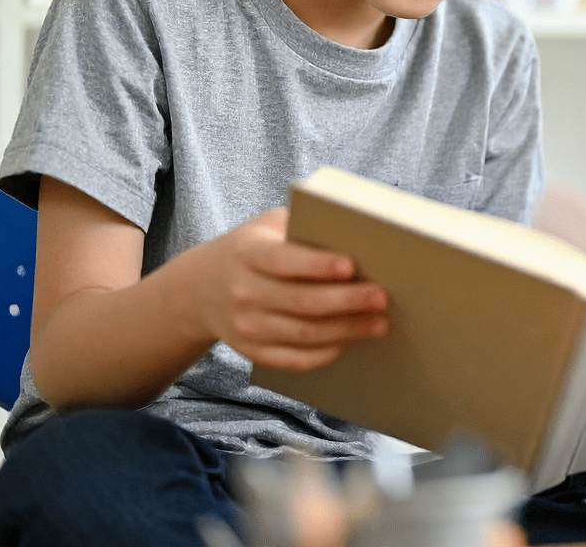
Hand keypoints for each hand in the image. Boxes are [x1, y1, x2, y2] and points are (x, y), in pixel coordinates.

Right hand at [185, 208, 389, 371]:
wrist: (204, 286)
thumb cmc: (256, 247)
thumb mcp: (270, 226)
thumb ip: (304, 228)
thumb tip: (359, 234)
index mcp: (246, 252)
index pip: (283, 260)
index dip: (317, 265)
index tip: (351, 265)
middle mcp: (242, 290)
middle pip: (301, 301)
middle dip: (347, 301)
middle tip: (381, 297)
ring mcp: (245, 325)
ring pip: (303, 333)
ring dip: (346, 330)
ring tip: (379, 322)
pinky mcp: (252, 351)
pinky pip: (294, 359)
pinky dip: (325, 353)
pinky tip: (349, 341)